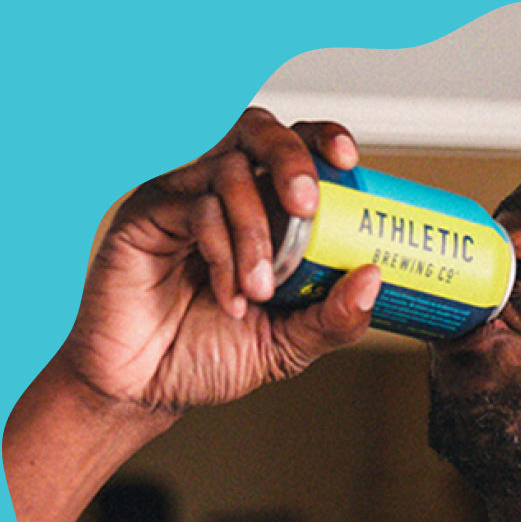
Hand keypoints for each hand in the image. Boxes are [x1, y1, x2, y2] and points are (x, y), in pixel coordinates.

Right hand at [61, 107, 381, 411]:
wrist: (146, 389)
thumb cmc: (209, 357)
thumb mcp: (290, 343)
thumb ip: (334, 316)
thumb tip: (374, 277)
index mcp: (262, 211)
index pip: (296, 149)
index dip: (322, 139)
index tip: (347, 159)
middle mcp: (221, 194)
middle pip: (259, 132)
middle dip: (291, 160)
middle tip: (307, 207)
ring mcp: (183, 199)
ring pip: (228, 170)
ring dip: (255, 231)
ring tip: (262, 289)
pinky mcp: (147, 215)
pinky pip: (195, 207)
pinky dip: (222, 252)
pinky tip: (230, 297)